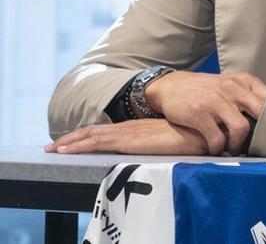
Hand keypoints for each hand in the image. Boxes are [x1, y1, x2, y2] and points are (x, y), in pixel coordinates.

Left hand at [45, 119, 207, 155]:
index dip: (88, 134)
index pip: (107, 131)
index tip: (73, 140)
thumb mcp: (171, 138)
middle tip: (53, 146)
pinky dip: (79, 145)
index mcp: (138, 127)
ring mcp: (128, 133)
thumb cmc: (191, 136)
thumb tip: (158, 145)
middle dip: (72, 138)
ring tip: (53, 149)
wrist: (199, 131)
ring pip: (91, 136)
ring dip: (70, 142)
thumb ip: (160, 140)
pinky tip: (66, 150)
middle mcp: (129, 127)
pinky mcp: (128, 141)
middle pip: (94, 132)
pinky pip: (97, 143)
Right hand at [145, 71, 265, 154]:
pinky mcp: (199, 114)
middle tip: (255, 144)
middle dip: (261, 133)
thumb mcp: (230, 85)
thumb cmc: (204, 90)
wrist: (170, 86)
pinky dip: (218, 148)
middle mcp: (232, 88)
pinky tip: (215, 148)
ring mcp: (216, 101)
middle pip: (261, 113)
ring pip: (241, 128)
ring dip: (238, 143)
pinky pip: (217, 139)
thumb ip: (249, 96)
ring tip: (232, 148)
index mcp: (244, 81)